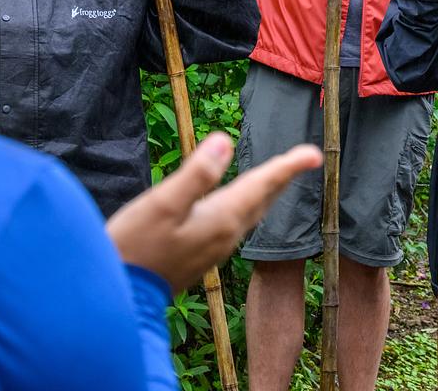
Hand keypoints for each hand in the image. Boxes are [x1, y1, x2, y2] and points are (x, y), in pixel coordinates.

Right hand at [107, 132, 322, 292]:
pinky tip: (241, 202)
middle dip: (283, 176)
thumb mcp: (163, 204)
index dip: (288, 166)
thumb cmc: (136, 247)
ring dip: (267, 190)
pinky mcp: (203, 254)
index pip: (263, 185)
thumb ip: (196, 174)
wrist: (122, 296)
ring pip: (253, 212)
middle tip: (304, 158)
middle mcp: (226, 234)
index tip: (315, 153)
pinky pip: (238, 222)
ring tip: (279, 174)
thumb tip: (225, 141)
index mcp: (222, 218)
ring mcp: (216, 247)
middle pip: (264, 199)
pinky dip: (248, 204)